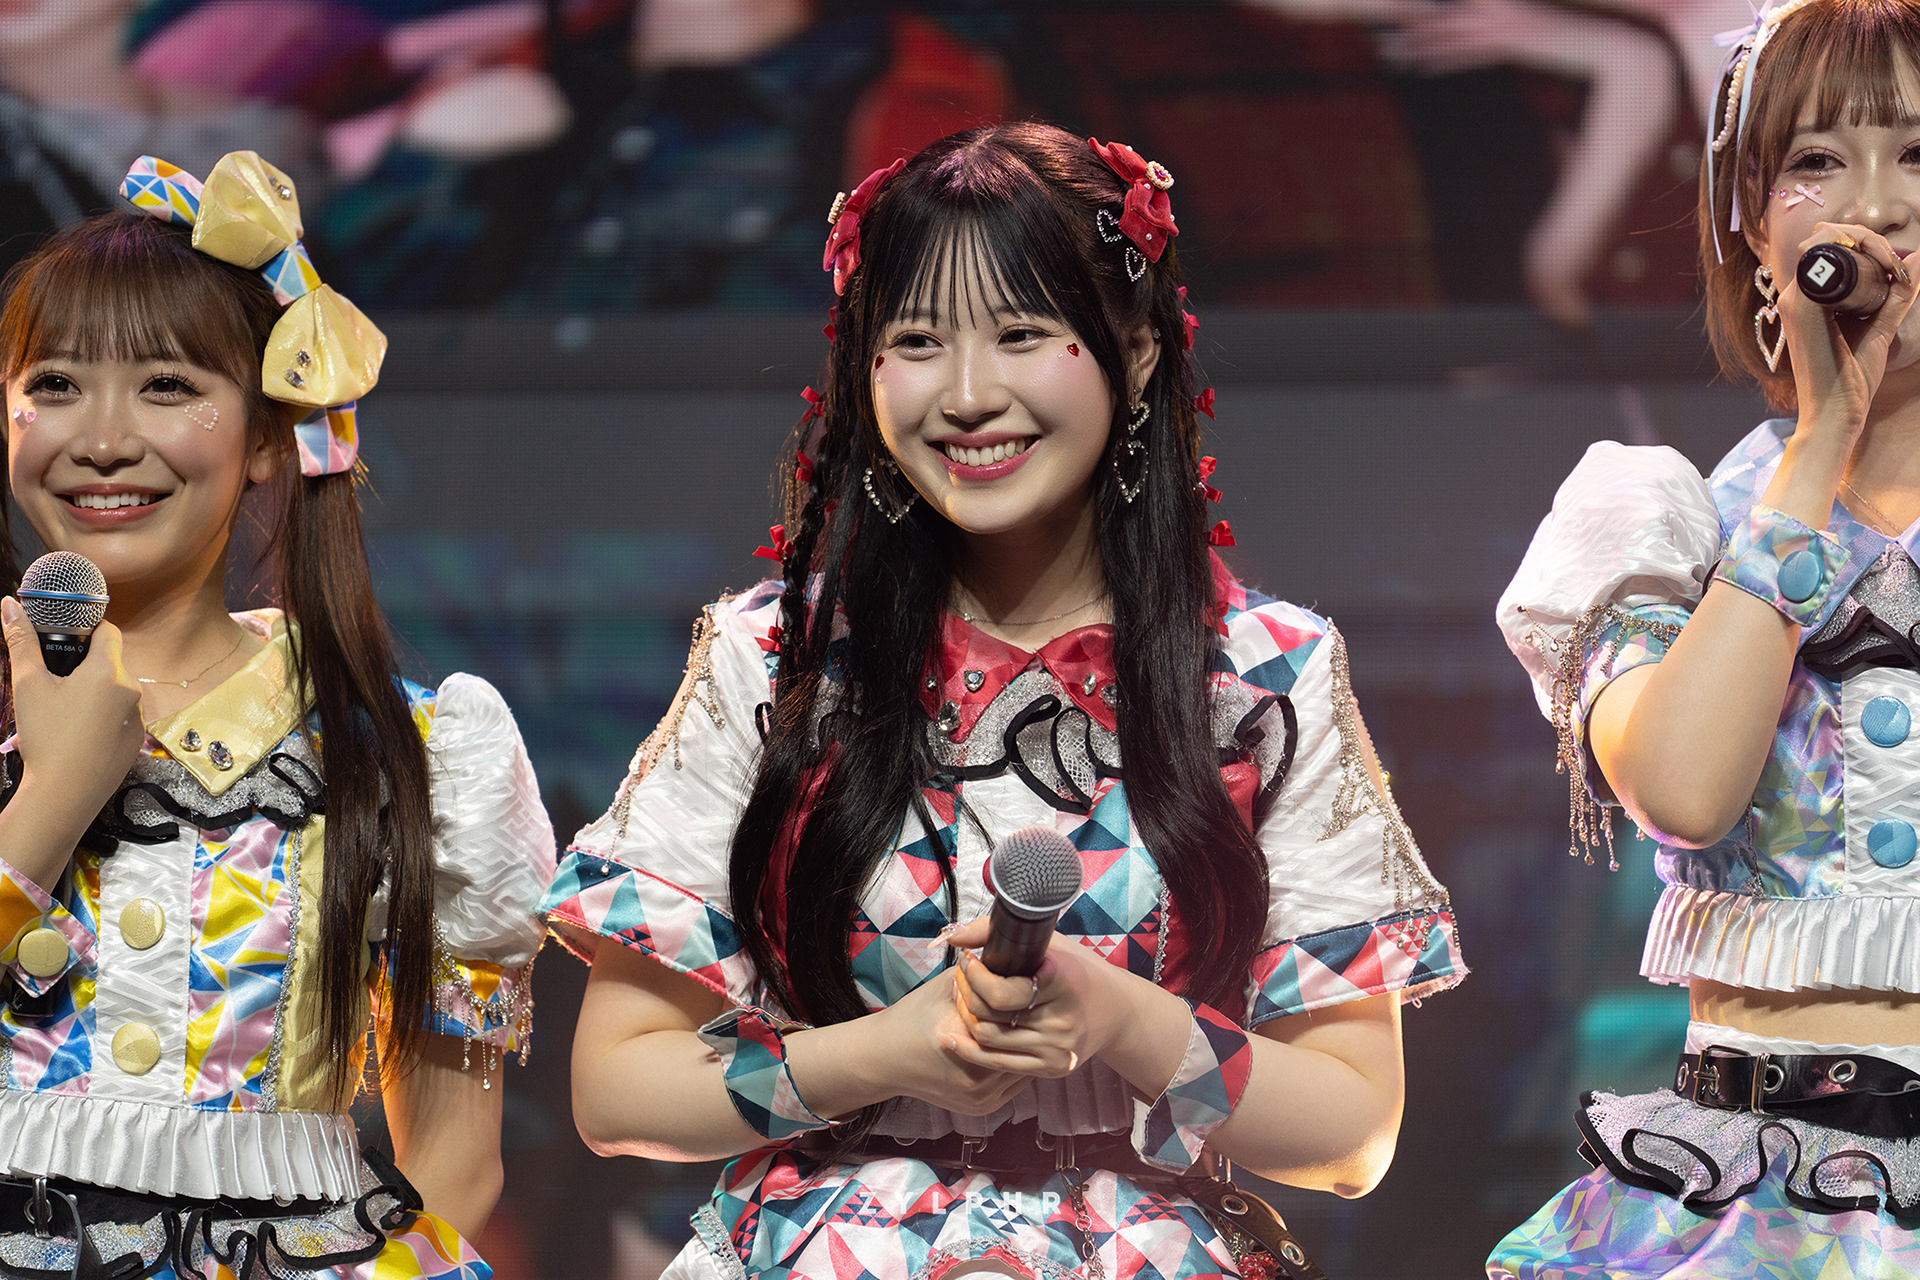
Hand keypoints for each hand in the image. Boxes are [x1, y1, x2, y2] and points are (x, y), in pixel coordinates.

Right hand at [2, 598, 143, 820]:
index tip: (69, 634)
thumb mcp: (28, 684)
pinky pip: (119, 718)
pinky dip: (101, 719)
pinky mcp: (136, 741)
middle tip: (54, 681)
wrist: (64, 793)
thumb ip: (21, 641)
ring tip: (60, 713)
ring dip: (92, 694)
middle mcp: (132, 690)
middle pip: (110, 664)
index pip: (109, 631)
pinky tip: (76, 734)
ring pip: (114, 693)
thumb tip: (9, 604)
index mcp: (109, 671)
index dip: (89, 628)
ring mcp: (138, 717)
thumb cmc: (46, 736)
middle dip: (84, 667)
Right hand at [869, 958, 1030, 1116]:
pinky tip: (1015, 1046)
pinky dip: (1016, 1065)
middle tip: (1040, 1008)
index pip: (1015, 1024)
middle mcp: (976, 1079)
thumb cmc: (912, 1019)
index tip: (1032, 991)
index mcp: (969, 1046)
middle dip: (1031, 1029)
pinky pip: (1013, 1084)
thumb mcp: (944, 987)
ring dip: (1027, 1049)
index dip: (1026, 1006)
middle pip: (1024, 1050)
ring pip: (1024, 1069)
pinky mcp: (981, 1108)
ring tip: (1032, 1025)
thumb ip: (978, 976)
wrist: (885, 1059)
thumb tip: (1009, 958)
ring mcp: (980, 1098)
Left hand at [943, 917, 1132, 1080]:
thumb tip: (955, 939)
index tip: (967, 960)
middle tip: (958, 979)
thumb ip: (997, 932)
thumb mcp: (1049, 942)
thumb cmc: (1077, 969)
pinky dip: (969, 1051)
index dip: (973, 976)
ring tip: (959, 1000)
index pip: (999, 991)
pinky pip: (998, 1063)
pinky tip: (951, 1039)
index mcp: (1061, 982)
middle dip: (964, 994)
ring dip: (965, 1018)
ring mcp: (1057, 1048)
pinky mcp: (1052, 1067)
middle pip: (990, 1015)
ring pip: (989, 1039)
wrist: (1118, 1011)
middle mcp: (1061, 1019)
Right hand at [1781, 223, 1919, 447]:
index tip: (1896, 267)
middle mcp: (1796, 294)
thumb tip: (1916, 258)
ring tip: (1890, 266)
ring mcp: (1794, 300)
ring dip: (1863, 240)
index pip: (1828, 245)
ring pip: (1823, 239)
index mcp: (1810, 299)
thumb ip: (1896, 296)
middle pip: (1824, 235)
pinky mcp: (1801, 308)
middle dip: (1864, 235)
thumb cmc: (1852, 379)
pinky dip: (1858, 252)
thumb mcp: (1880, 328)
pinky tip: (1883, 270)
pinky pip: (1824, 259)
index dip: (1865, 241)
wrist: (1836, 414)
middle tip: (1894, 262)